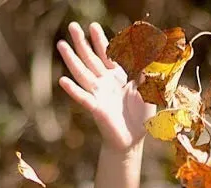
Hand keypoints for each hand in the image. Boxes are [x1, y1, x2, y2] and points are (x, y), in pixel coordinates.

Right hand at [57, 22, 154, 152]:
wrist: (134, 139)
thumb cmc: (141, 114)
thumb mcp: (148, 89)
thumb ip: (146, 72)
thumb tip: (149, 53)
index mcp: (117, 76)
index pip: (106, 54)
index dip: (99, 40)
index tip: (92, 26)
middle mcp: (104, 82)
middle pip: (90, 59)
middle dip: (82, 43)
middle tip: (72, 26)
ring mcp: (98, 94)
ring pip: (82, 73)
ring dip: (71, 60)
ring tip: (61, 45)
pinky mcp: (96, 109)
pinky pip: (83, 98)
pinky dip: (73, 90)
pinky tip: (62, 80)